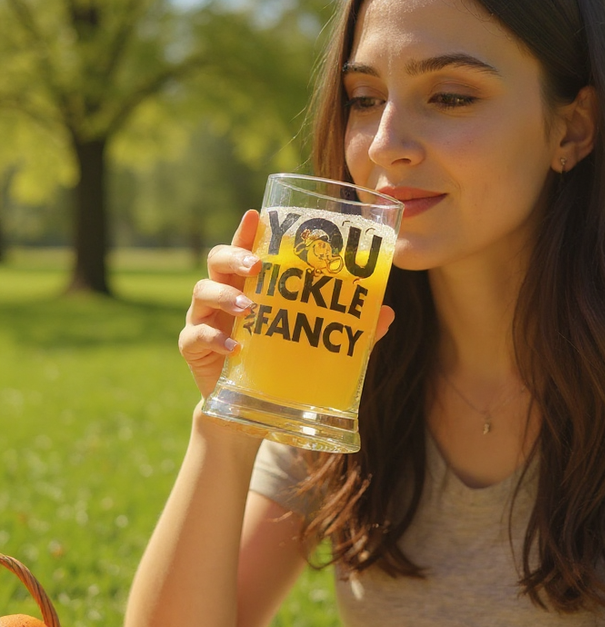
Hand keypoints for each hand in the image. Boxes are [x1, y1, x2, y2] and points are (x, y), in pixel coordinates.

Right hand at [178, 210, 395, 399]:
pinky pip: (195, 337)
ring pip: (202, 292)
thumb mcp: (315, 343)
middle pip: (217, 261)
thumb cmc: (281, 364)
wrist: (250, 411)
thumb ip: (347, 327)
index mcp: (250, 285)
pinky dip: (213, 339)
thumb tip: (387, 312)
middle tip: (255, 265)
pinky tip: (234, 349)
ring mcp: (205, 320)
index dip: (247, 230)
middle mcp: (223, 296)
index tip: (256, 215)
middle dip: (233, 256)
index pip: (246, 249)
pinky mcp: (194, 350)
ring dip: (224, 295)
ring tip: (247, 308)